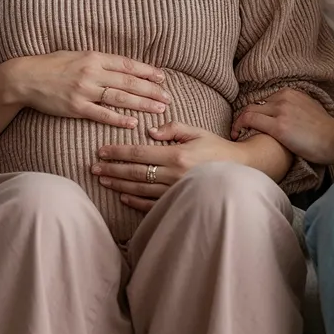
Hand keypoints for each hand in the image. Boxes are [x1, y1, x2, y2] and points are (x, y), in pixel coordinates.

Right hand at [3, 51, 169, 129]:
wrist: (26, 78)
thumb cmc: (52, 65)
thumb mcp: (76, 55)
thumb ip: (98, 60)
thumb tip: (121, 67)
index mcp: (94, 57)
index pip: (127, 64)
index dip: (147, 71)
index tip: (162, 77)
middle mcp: (92, 73)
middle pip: (129, 82)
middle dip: (151, 90)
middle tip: (168, 97)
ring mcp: (84, 91)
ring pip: (120, 98)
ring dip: (142, 104)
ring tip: (159, 109)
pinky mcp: (76, 108)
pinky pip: (102, 114)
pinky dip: (119, 119)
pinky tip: (133, 123)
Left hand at [94, 122, 240, 212]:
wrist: (240, 171)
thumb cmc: (216, 148)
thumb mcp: (196, 131)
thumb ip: (172, 128)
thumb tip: (150, 131)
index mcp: (176, 155)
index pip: (139, 153)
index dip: (117, 152)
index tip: (100, 151)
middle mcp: (174, 175)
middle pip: (134, 172)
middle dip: (112, 169)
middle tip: (93, 168)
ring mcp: (176, 192)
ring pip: (140, 190)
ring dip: (119, 185)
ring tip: (103, 180)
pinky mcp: (179, 203)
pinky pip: (152, 205)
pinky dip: (135, 202)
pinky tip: (123, 197)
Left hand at [231, 87, 333, 164]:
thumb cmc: (326, 132)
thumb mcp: (310, 110)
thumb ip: (295, 108)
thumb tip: (285, 118)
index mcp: (291, 92)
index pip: (265, 100)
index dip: (256, 113)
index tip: (251, 124)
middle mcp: (283, 97)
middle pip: (254, 105)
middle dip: (244, 117)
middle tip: (239, 130)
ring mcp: (280, 110)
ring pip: (249, 111)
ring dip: (239, 122)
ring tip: (236, 134)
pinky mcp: (278, 126)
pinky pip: (250, 120)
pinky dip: (239, 126)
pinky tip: (237, 136)